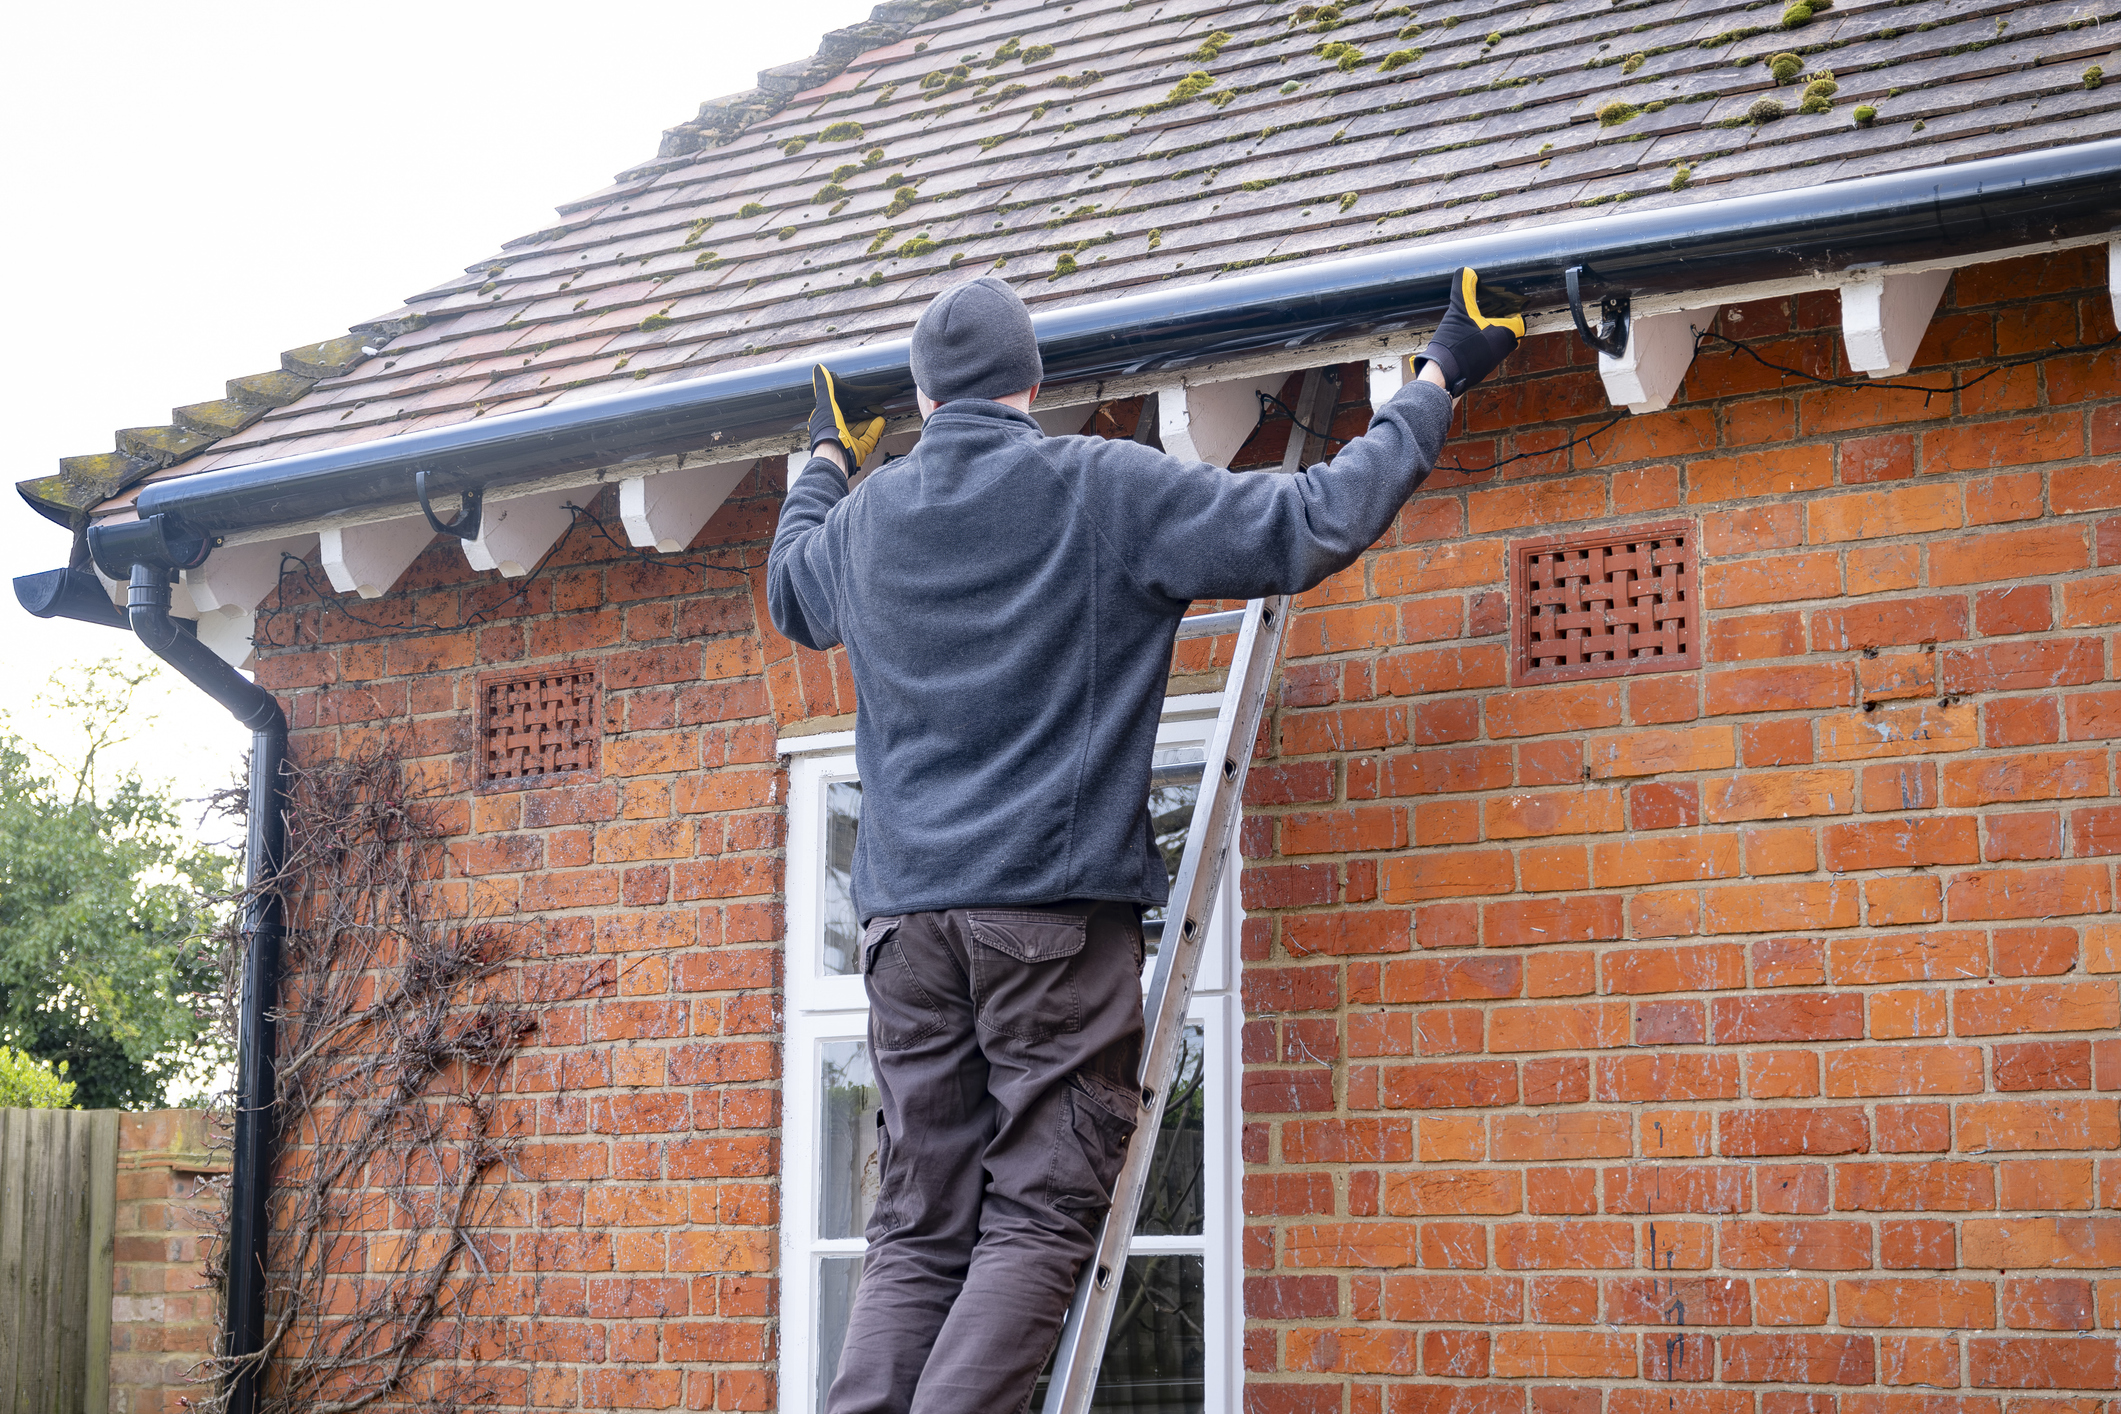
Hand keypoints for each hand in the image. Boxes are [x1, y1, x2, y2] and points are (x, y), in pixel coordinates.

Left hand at [810, 365, 885, 469]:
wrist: (835, 452)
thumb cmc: (827, 428)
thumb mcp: (825, 402)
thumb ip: (824, 386)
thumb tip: (818, 368)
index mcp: (826, 422)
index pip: (835, 411)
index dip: (844, 404)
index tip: (852, 397)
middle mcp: (836, 433)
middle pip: (850, 420)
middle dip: (859, 413)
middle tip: (869, 403)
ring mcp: (848, 442)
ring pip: (860, 429)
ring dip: (869, 421)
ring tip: (878, 411)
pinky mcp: (858, 450)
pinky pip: (868, 438)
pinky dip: (875, 429)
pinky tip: (881, 421)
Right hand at [1414, 267, 1524, 396]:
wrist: (1442, 373)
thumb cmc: (1455, 342)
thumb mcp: (1458, 310)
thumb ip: (1464, 289)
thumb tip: (1466, 271)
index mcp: (1504, 334)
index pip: (1518, 321)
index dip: (1511, 311)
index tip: (1503, 305)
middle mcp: (1502, 350)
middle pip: (1509, 333)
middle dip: (1501, 323)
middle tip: (1488, 313)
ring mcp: (1492, 362)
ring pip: (1498, 345)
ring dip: (1491, 335)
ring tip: (1476, 325)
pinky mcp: (1480, 370)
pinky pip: (1486, 354)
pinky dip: (1481, 346)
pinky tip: (1467, 341)